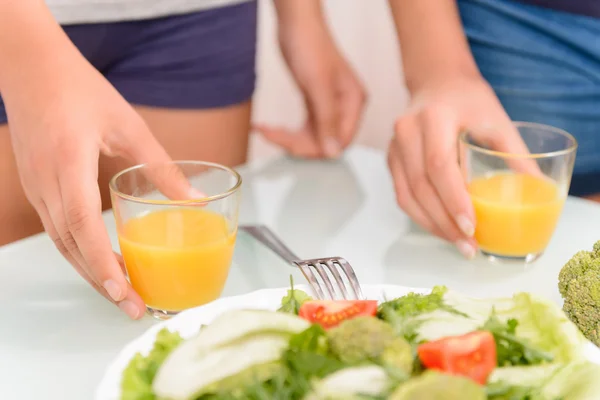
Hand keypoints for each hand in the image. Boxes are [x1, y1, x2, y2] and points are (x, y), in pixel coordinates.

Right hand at [4, 53, 191, 318]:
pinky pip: (57, 230)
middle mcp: (46, 181)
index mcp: (69, 162)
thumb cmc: (82, 91)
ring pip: (62, 243)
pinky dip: (79, 253)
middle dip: (102, 282)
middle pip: (71, 245)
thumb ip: (161, 165)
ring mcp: (36, 187)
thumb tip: (195, 199)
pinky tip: (102, 264)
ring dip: (91, 273)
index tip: (125, 290)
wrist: (32, 67)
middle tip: (135, 308)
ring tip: (124, 295)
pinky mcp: (37, 188)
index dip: (102, 261)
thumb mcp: (129, 126)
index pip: (81, 223)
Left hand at [255, 17, 365, 158]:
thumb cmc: (310, 46)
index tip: (290, 146)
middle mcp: (345, 107)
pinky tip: (268, 128)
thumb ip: (327, 119)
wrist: (296, 23)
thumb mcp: (317, 85)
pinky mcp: (314, 103)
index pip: (340, 142)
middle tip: (271, 134)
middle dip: (297, 143)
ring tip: (265, 130)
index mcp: (353, 103)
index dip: (316, 148)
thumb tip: (333, 152)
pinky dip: (286, 131)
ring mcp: (329, 106)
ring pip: (311, 137)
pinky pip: (303, 127)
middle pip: (324, 142)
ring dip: (288, 138)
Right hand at [388, 76, 529, 257]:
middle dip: (445, 221)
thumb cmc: (469, 101)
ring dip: (432, 225)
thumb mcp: (497, 119)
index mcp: (434, 116)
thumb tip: (539, 191)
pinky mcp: (391, 159)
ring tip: (458, 244)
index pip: (439, 164)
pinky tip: (442, 228)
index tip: (472, 226)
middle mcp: (407, 131)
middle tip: (469, 246)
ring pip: (407, 196)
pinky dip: (421, 216)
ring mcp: (394, 146)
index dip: (453, 199)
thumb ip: (515, 154)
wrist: (438, 83)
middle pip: (420, 186)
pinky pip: (402, 195)